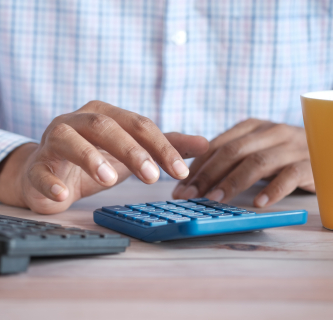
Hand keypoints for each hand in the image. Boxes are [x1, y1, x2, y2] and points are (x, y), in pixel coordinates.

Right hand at [0, 101, 207, 213]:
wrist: (48, 173)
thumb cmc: (93, 160)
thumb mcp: (131, 152)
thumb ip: (164, 146)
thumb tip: (205, 143)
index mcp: (104, 114)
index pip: (137, 124)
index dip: (160, 146)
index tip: (180, 171)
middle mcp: (77, 121)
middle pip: (105, 125)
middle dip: (130, 149)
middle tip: (152, 177)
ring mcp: (53, 141)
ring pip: (69, 139)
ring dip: (89, 157)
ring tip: (109, 179)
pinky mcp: (36, 166)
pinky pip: (40, 171)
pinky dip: (50, 183)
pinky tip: (63, 196)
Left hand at [172, 119, 314, 206]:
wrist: (327, 148)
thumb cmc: (282, 154)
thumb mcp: (254, 150)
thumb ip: (229, 158)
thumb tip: (193, 179)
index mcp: (251, 127)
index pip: (217, 145)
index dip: (196, 167)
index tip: (180, 187)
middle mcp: (270, 132)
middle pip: (232, 152)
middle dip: (207, 175)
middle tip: (190, 196)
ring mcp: (291, 146)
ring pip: (257, 162)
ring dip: (232, 182)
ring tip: (215, 200)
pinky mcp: (309, 163)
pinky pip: (290, 175)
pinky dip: (273, 189)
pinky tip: (259, 203)